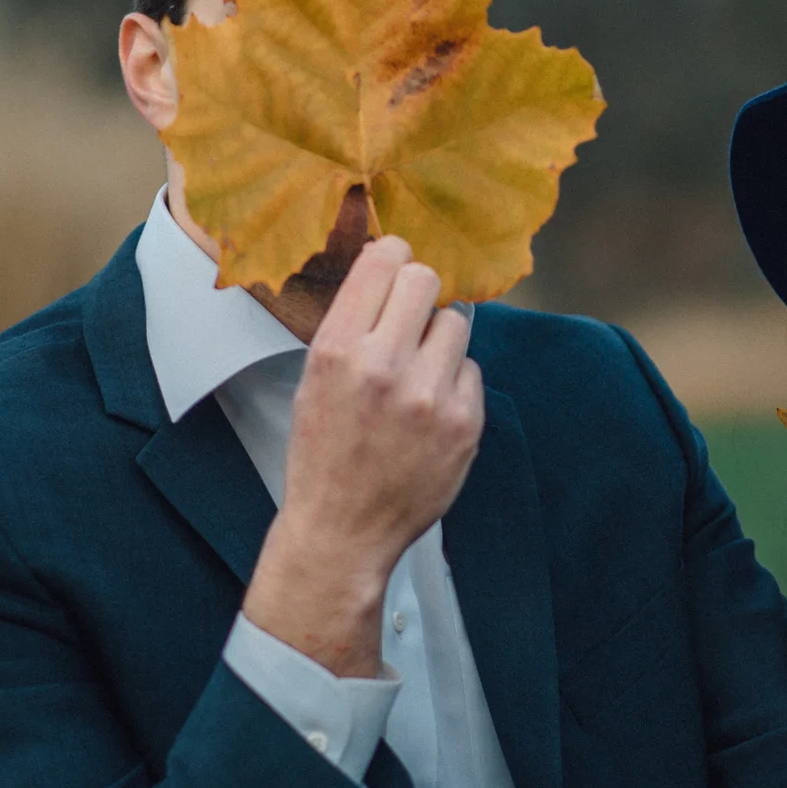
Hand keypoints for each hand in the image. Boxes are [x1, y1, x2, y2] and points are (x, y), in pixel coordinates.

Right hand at [241, 235, 484, 674]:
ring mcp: (429, 396)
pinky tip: (430, 412)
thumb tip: (390, 268)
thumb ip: (352, 324)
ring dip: (438, 340)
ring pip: (455, 324)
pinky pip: (471, 370)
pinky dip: (454, 384)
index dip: (394, 256)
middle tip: (409, 318)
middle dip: (419, 292)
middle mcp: (384, 366)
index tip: (396, 265)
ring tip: (417, 374)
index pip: (384, 260)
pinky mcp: (464, 424)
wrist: (342, 531)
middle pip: (426, 280)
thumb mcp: (315, 379)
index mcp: (338, 350)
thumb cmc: (323, 453)